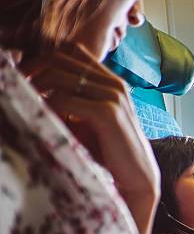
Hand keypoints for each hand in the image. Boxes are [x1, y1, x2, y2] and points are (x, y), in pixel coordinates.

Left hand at [22, 44, 159, 233]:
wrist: (137, 180)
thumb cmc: (111, 155)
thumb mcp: (88, 123)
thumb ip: (70, 103)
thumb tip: (35, 91)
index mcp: (112, 82)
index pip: (70, 52)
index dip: (42, 61)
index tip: (24, 80)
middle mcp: (114, 84)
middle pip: (60, 58)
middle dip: (32, 71)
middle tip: (17, 90)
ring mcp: (113, 96)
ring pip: (58, 75)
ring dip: (35, 88)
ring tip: (26, 105)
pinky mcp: (108, 113)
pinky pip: (64, 99)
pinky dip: (47, 107)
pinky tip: (44, 122)